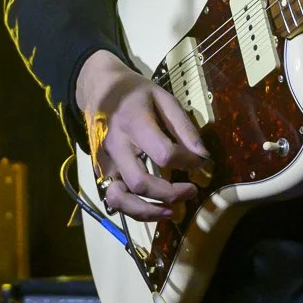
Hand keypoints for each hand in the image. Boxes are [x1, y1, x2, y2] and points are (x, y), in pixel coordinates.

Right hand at [75, 50, 209, 221]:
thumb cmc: (136, 93)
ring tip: (172, 212)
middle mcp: (116, 146)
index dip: (188, 163)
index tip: (202, 163)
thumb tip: (203, 157)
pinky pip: (115, 198)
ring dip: (147, 212)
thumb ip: (184, 127)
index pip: (164, 154)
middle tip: (191, 191)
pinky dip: (134, 209)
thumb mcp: (164, 99)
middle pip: (141, 183)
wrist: (99, 89)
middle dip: (170, 194)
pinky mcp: (100, 172)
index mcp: (134, 123)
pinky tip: (154, 208)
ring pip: (120, 199)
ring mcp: (105, 162)